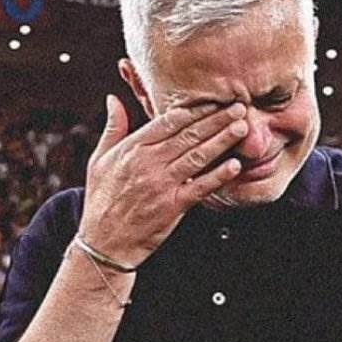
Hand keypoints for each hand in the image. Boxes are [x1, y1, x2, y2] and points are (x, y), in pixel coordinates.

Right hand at [78, 95, 248, 267]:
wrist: (103, 242)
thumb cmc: (101, 200)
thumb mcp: (99, 159)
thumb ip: (112, 128)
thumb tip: (114, 99)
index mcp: (132, 148)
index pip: (168, 121)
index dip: (194, 109)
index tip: (213, 100)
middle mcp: (149, 163)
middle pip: (189, 135)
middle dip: (216, 119)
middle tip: (239, 106)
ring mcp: (162, 184)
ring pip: (198, 156)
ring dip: (223, 140)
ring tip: (243, 127)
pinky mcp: (173, 206)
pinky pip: (200, 187)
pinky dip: (218, 175)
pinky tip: (235, 165)